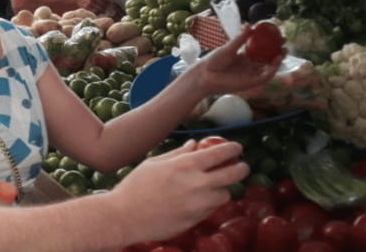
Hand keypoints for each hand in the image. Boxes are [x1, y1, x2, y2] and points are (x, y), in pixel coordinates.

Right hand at [74, 0, 108, 13]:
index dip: (108, 1)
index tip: (108, 2)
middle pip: (103, 4)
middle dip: (105, 5)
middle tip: (106, 6)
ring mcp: (90, 3)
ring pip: (100, 9)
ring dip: (101, 9)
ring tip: (101, 8)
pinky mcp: (87, 8)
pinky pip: (95, 11)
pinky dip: (97, 12)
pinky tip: (97, 10)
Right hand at [108, 140, 248, 242]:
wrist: (124, 217)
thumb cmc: (135, 186)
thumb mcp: (155, 163)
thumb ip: (178, 154)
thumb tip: (195, 145)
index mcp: (185, 165)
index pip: (220, 153)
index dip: (233, 149)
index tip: (237, 148)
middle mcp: (197, 184)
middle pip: (233, 174)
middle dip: (241, 168)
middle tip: (241, 166)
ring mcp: (198, 205)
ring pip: (225, 194)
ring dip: (223, 188)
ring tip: (215, 185)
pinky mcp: (195, 220)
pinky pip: (212, 209)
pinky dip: (211, 202)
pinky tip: (199, 199)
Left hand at [184, 26, 282, 96]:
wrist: (205, 76)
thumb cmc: (213, 62)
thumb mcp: (228, 48)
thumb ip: (240, 39)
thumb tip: (249, 24)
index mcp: (244, 57)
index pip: (261, 49)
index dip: (271, 43)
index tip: (277, 34)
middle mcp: (250, 66)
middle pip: (268, 59)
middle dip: (278, 51)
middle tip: (284, 42)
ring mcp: (251, 74)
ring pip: (269, 68)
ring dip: (278, 60)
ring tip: (283, 50)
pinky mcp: (251, 83)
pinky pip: (265, 76)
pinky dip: (272, 69)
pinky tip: (276, 61)